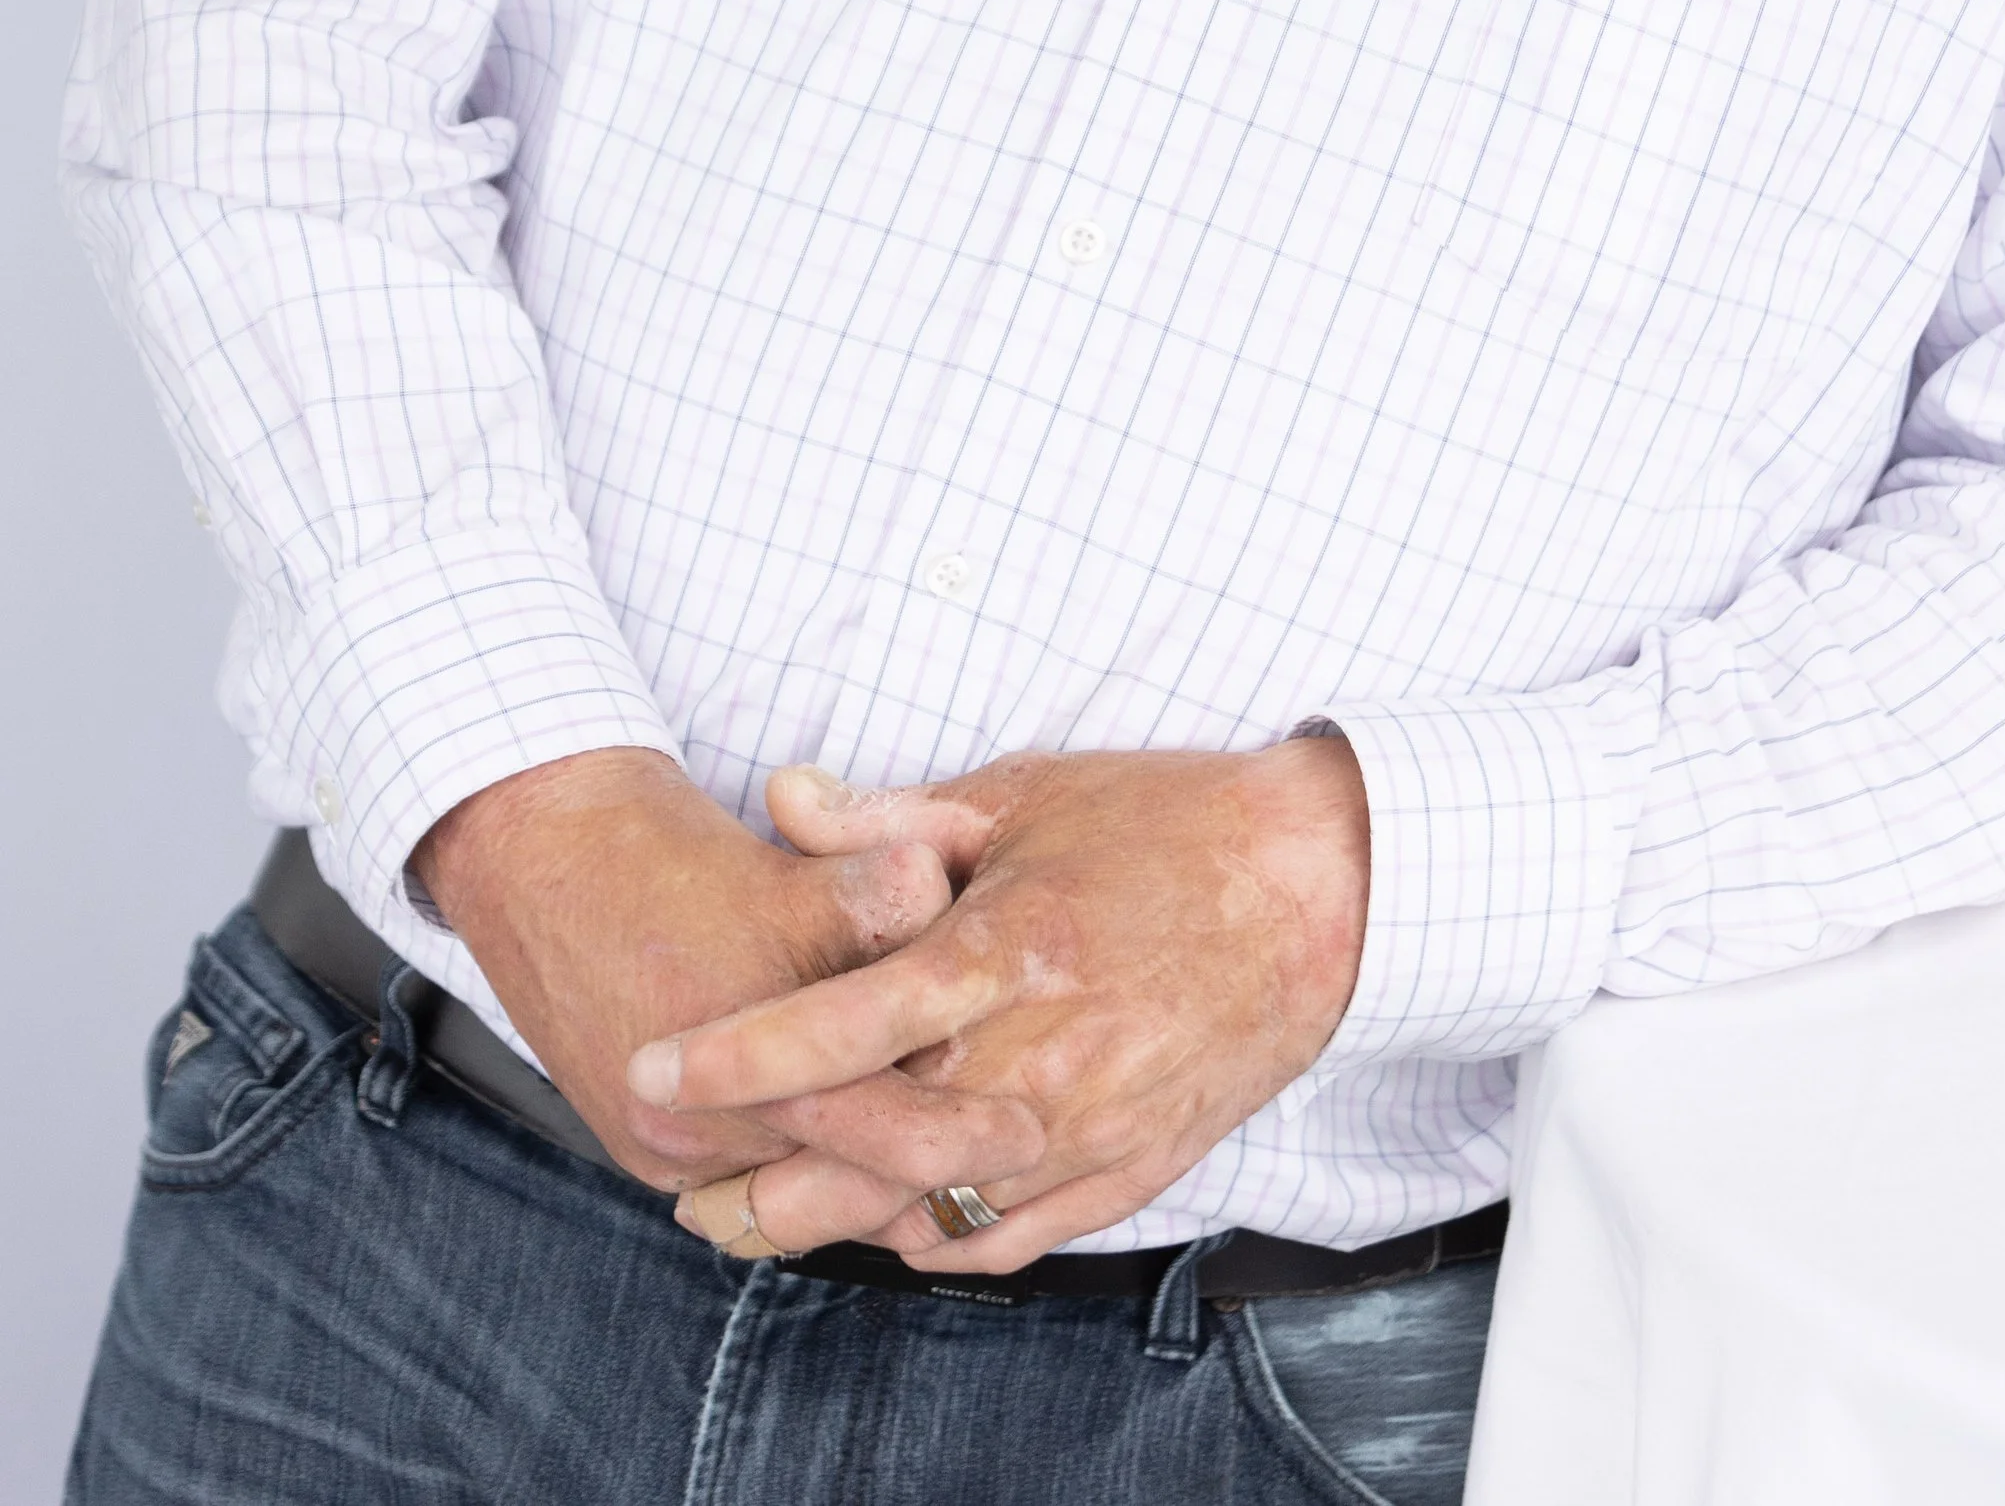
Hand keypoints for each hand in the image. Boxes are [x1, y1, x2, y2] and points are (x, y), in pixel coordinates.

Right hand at [411, 746, 1044, 1217]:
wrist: (539, 859)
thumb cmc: (674, 851)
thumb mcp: (786, 859)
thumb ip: (874, 884)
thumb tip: (938, 886)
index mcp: (747, 1043)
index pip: (886, 1123)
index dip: (968, 1126)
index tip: (1038, 1120)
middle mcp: (701, 1116)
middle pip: (849, 1176)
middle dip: (937, 1171)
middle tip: (1020, 1157)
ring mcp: (666, 1143)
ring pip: (797, 1196)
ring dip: (871, 1183)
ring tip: (955, 1171)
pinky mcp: (645, 1150)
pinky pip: (746, 1194)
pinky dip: (807, 1182)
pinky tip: (867, 1167)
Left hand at [633, 737, 1369, 1271]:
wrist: (1319, 890)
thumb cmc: (1168, 824)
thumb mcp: (1024, 793)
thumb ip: (892, 815)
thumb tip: (780, 793)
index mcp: (1016, 954)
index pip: (848, 1025)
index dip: (740, 1054)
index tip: (654, 1064)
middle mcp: (1047, 1061)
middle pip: (870, 1153)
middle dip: (758, 1177)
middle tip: (676, 1178)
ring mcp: (1090, 1130)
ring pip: (929, 1213)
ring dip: (829, 1225)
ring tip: (747, 1219)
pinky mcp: (1128, 1169)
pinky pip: (1006, 1237)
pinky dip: (929, 1242)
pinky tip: (880, 1227)